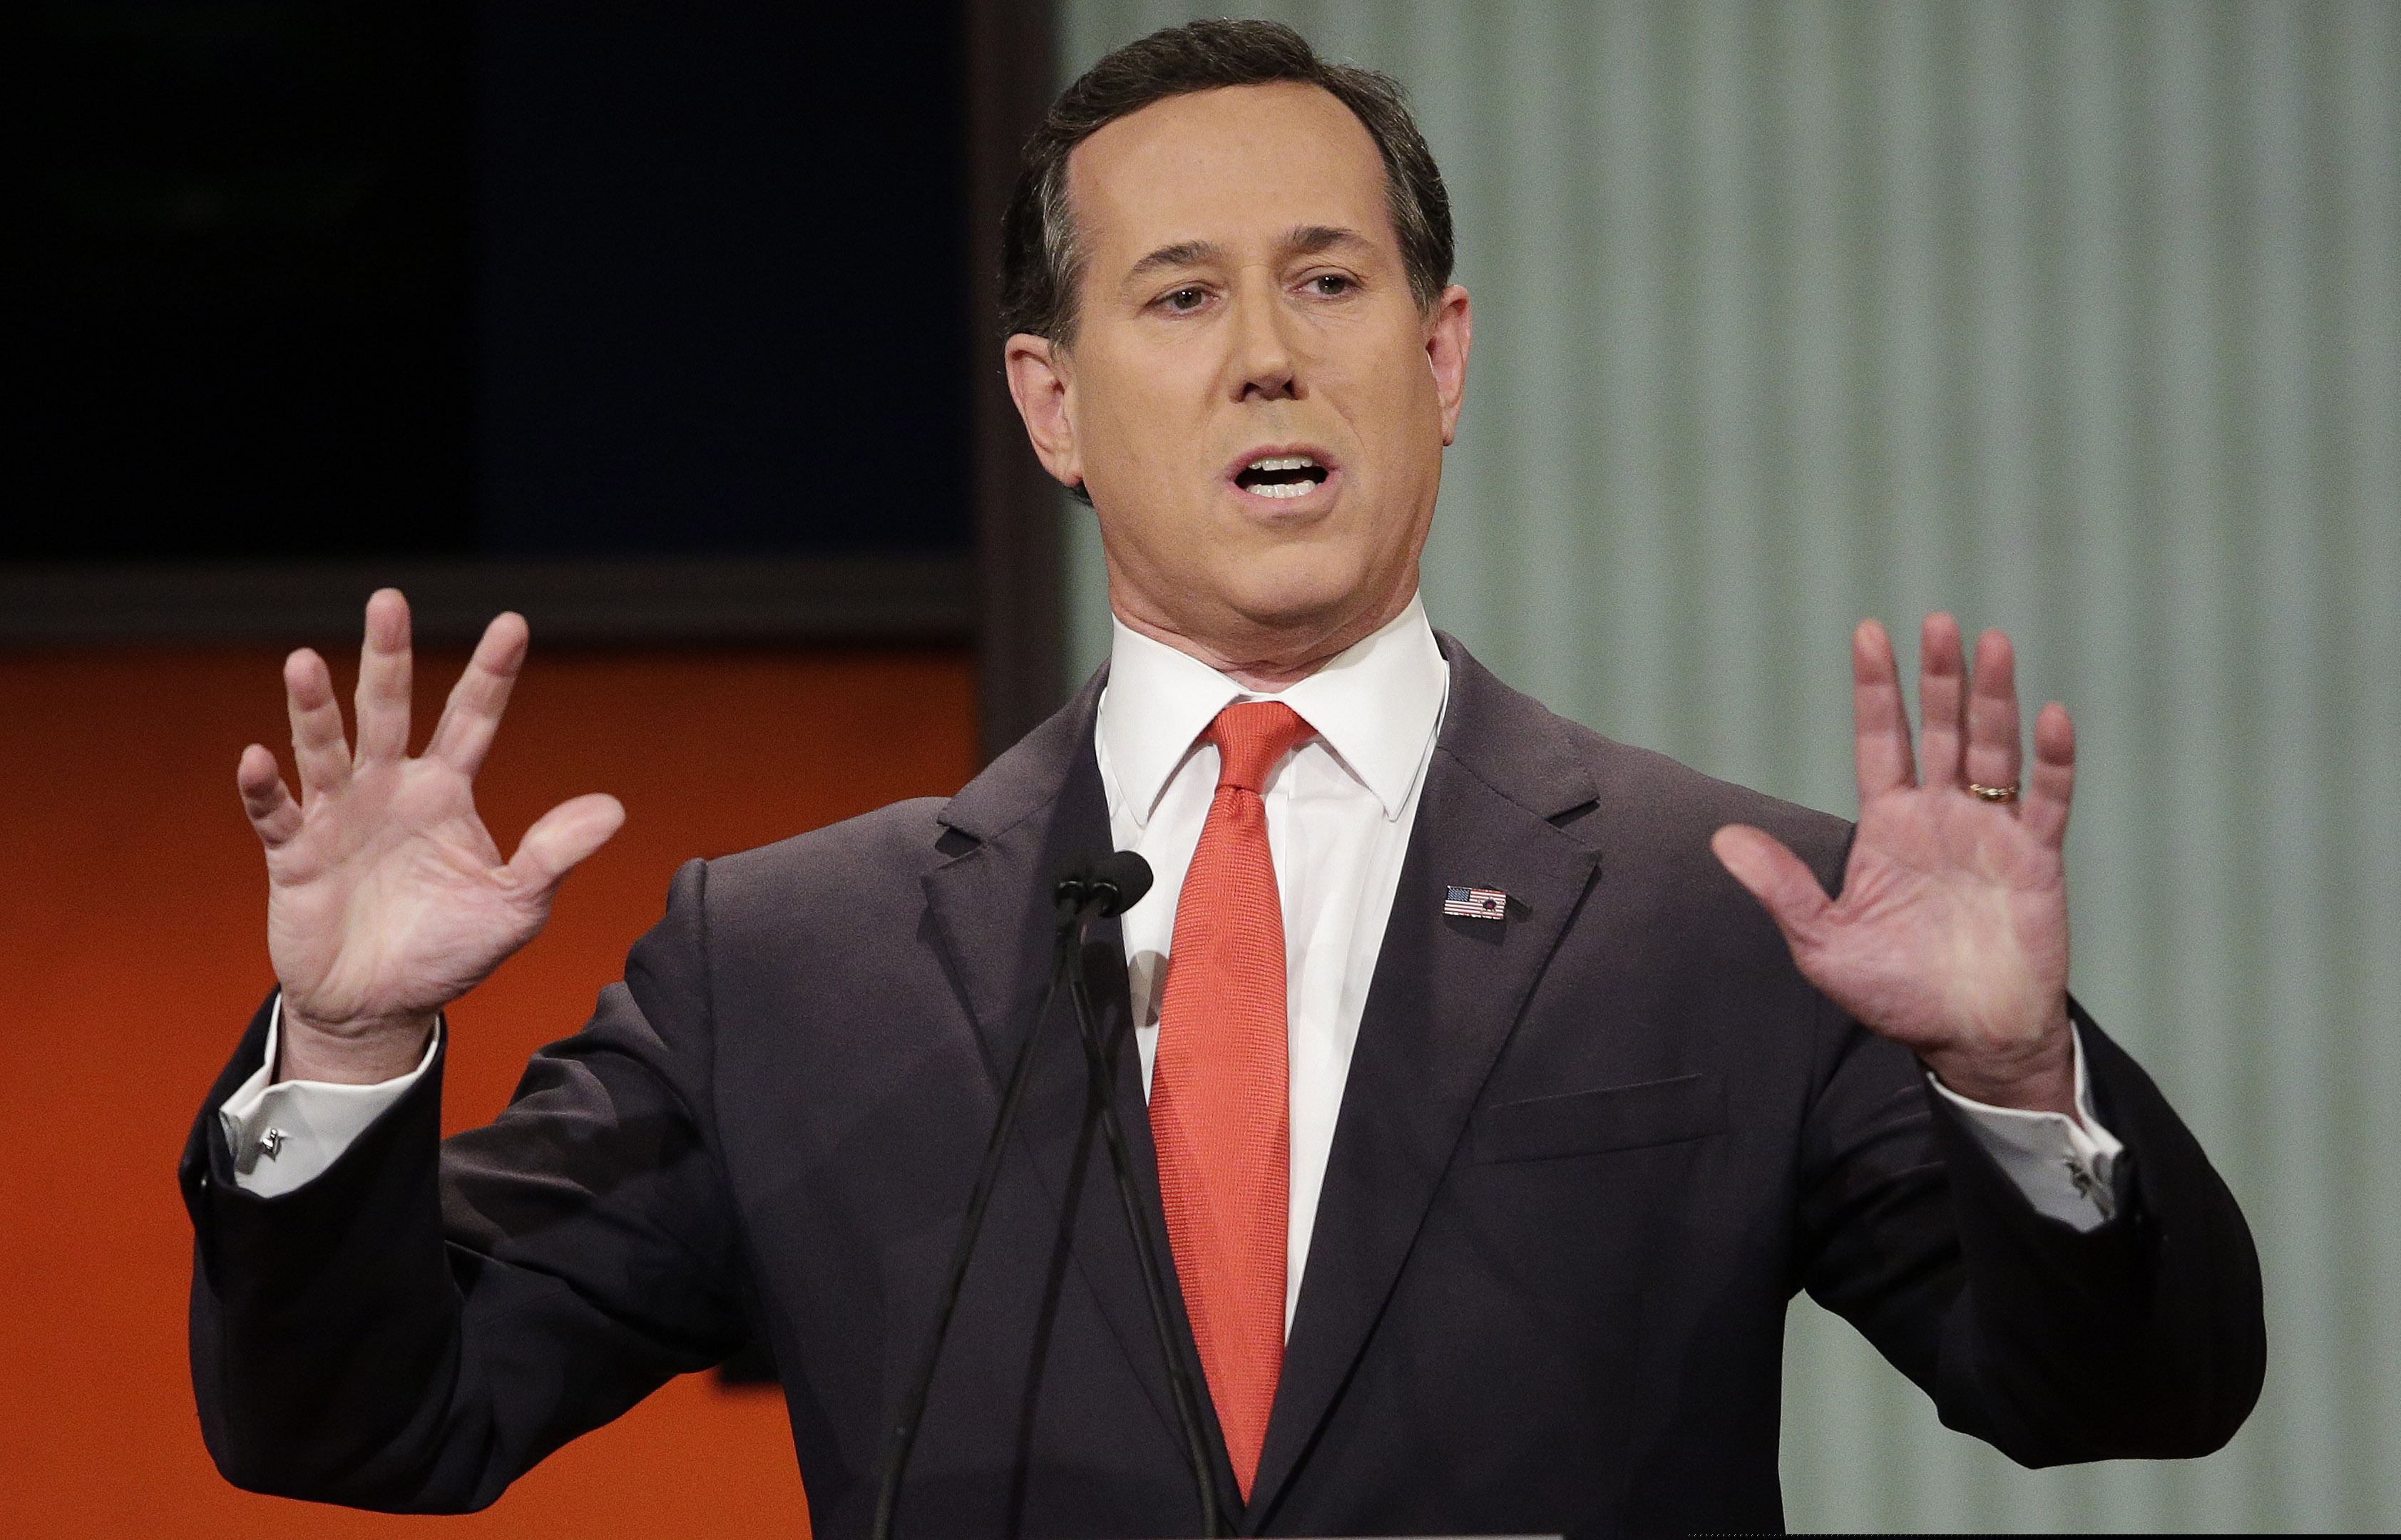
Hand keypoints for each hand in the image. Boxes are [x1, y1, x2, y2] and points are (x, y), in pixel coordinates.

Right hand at [237, 590, 623, 1082]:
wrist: (383, 1008)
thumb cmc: (450, 950)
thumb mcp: (517, 906)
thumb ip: (555, 854)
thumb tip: (614, 808)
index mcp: (446, 792)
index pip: (473, 719)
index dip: (491, 674)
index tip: (514, 623)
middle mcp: (389, 790)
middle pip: (388, 710)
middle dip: (389, 657)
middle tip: (390, 599)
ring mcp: (337, 818)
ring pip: (325, 748)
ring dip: (313, 707)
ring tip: (305, 661)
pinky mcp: (295, 857)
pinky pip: (276, 815)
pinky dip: (266, 788)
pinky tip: (259, 757)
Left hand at [1711, 614, 2076, 1114]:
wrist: (1969, 1038)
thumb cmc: (1895, 992)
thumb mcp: (1823, 943)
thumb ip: (1781, 889)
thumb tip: (1722, 841)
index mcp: (1889, 827)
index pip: (1881, 740)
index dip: (1876, 689)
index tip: (1871, 633)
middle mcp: (1940, 817)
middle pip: (1941, 731)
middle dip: (1939, 679)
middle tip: (1938, 623)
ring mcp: (1991, 832)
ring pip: (1994, 750)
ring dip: (1994, 700)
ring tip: (1990, 644)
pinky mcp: (2036, 858)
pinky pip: (2047, 799)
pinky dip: (2052, 760)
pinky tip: (2050, 718)